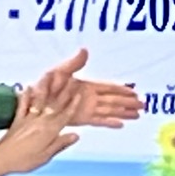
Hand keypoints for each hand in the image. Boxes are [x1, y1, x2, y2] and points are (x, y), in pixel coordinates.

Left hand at [0, 85, 76, 175]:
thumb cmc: (23, 161)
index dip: (73, 105)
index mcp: (48, 131)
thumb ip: (60, 144)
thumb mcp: (45, 156)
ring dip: (47, 87)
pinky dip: (26, 95)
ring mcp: (27, 119)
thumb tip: (76, 135)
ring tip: (51, 74)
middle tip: (71, 79)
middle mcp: (39, 122)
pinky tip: (28, 85)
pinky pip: (23, 104)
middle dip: (64, 91)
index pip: (65, 115)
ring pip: (40, 100)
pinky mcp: (17, 120)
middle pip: (54, 105)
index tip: (79, 94)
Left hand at [26, 48, 143, 128]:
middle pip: (113, 100)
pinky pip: (98, 121)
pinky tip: (121, 125)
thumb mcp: (58, 71)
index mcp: (85, 85)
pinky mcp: (78, 119)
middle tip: (144, 105)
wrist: (30, 102)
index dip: (122, 90)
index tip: (134, 91)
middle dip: (128, 103)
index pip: (108, 88)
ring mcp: (84, 109)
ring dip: (123, 113)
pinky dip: (109, 122)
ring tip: (138, 115)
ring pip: (109, 111)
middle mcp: (87, 98)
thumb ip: (73, 63)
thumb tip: (84, 50)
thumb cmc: (42, 85)